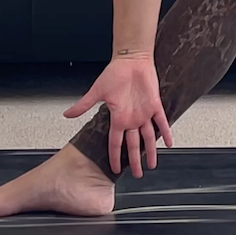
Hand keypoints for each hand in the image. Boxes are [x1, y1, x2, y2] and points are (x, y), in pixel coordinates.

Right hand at [64, 52, 172, 175]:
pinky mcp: (155, 105)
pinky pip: (162, 121)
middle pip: (133, 145)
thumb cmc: (114, 73)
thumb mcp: (97, 91)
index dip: (115, 156)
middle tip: (137, 175)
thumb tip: (67, 114)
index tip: (113, 169)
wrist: (131, 60)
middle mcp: (131, 119)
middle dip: (135, 161)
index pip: (116, 143)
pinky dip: (166, 132)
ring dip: (151, 151)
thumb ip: (83, 105)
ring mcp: (144, 113)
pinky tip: (169, 143)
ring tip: (152, 165)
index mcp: (118, 118)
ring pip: (148, 137)